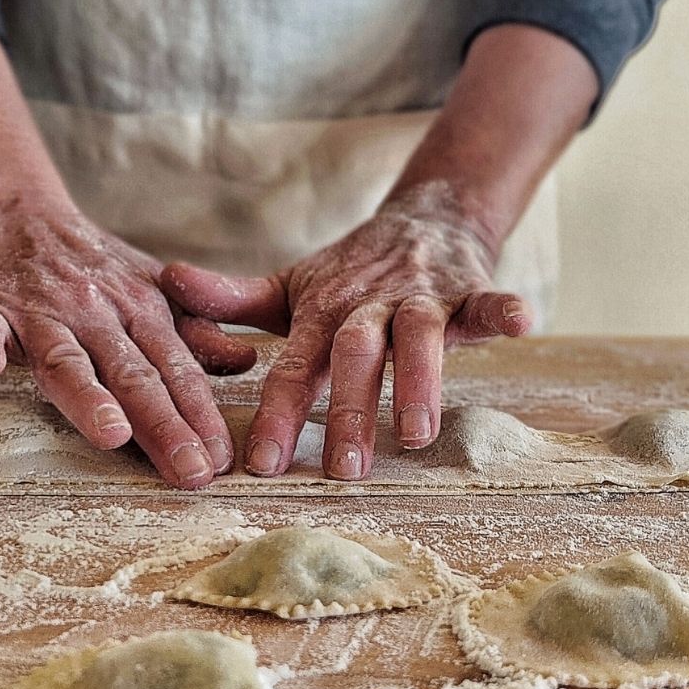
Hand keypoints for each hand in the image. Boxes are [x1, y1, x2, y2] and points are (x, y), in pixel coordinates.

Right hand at [0, 199, 255, 487]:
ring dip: (88, 396)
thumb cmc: (92, 267)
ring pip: (66, 359)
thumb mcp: (152, 289)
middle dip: (164, 424)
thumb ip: (196, 329)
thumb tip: (246, 360)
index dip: (201, 415)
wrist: (16, 212)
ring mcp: (38, 311)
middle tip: (190, 471)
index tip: (222, 460)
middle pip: (132, 375)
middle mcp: (95, 313)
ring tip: (111, 434)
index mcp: (140, 311)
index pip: (176, 369)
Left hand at [161, 184, 532, 480]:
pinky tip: (521, 325)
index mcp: (322, 312)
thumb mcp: (292, 286)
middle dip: (348, 411)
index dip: (279, 415)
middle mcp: (368, 304)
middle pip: (355, 355)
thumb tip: (167, 283)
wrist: (424, 216)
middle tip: (341, 472)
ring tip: (415, 434)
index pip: (295, 368)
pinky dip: (503, 309)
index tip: (260, 466)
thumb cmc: (352, 272)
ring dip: (418, 380)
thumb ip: (233, 300)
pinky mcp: (468, 288)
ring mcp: (420, 295)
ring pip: (419, 335)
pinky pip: (488, 298)